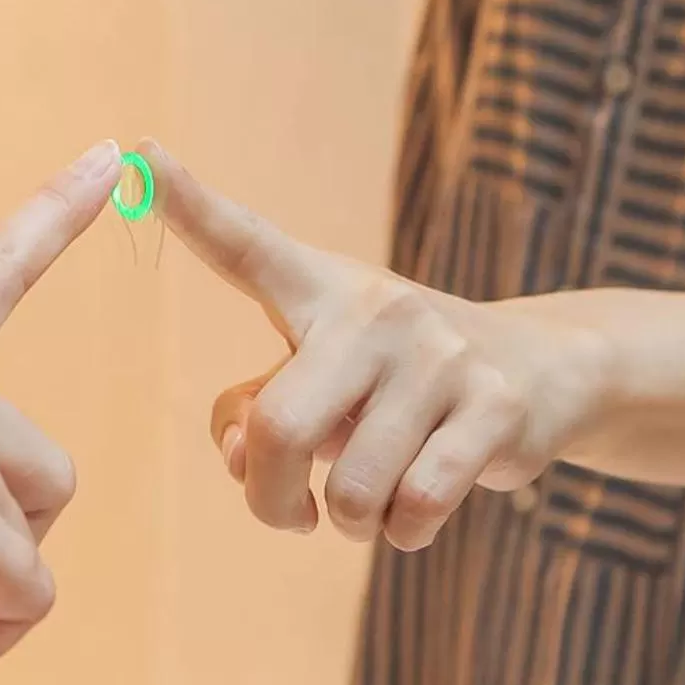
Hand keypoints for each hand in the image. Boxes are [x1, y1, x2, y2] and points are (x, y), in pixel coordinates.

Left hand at [140, 141, 615, 550]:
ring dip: (348, 522)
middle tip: (289, 515)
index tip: (139, 151)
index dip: (189, 203)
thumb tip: (242, 459)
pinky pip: (414, 508)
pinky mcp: (494, 407)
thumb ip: (256, 413)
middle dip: (269, 500)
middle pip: (278, 428)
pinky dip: (403, 533)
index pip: (245, 244)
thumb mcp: (323, 378)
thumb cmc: (395, 382)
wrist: (544, 370)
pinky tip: (414, 511)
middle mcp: (374, 308)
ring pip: (350, 489)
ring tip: (370, 500)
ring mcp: (438, 355)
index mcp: (318, 288)